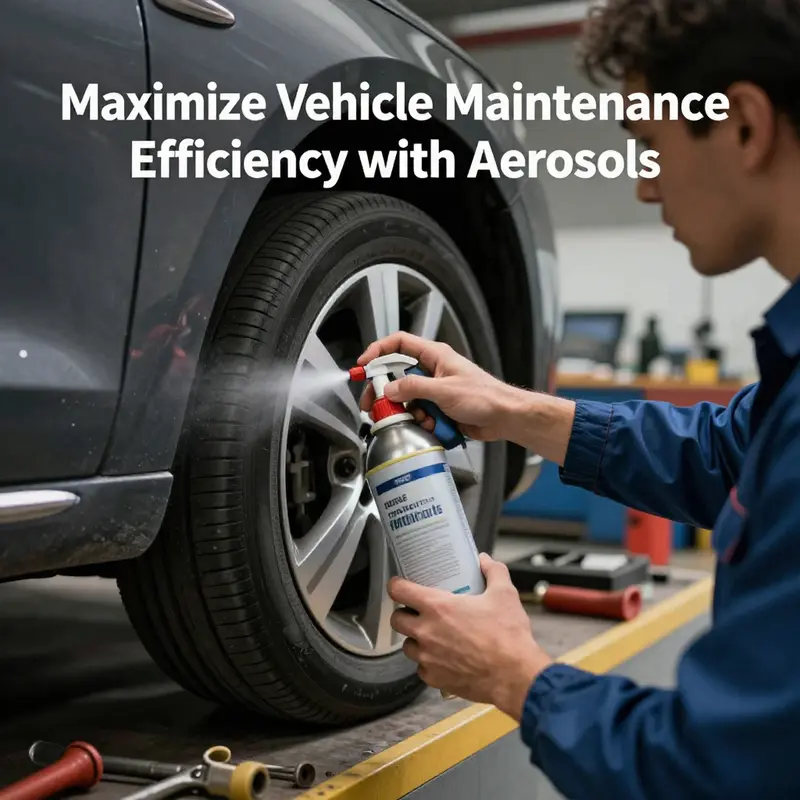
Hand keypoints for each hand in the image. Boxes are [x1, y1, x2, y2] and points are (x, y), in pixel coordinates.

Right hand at [357, 332, 522, 441]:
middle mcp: (433, 371)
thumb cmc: (486, 397)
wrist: (504, 418)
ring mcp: (435, 391)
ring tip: (422, 419)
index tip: (363, 365)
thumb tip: (389, 389)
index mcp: (435, 356)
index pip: (399, 344)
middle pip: (397, 377)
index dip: (378, 351)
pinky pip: (419, 415)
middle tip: (374, 405)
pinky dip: (423, 423)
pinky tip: (435, 426)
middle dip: (386, 393)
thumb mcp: (445, 390)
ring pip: (407, 400)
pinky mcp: (439, 409)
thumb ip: (414, 388)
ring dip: (409, 413)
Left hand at [388, 553, 552, 720]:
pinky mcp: (435, 679)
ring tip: (432, 636)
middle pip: (396, 620)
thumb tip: (485, 561)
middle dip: (404, 614)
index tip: (400, 585)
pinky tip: (444, 658)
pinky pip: (422, 668)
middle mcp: (427, 632)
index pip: (399, 591)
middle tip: (418, 612)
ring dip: (416, 640)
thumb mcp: (504, 594)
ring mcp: (428, 657)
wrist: (515, 675)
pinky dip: (429, 663)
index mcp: (438, 607)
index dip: (396, 585)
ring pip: (408, 646)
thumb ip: (493, 571)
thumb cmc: (507, 636)